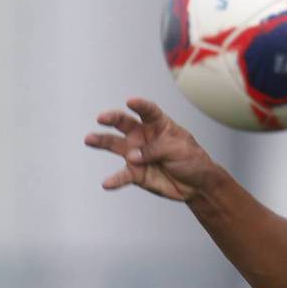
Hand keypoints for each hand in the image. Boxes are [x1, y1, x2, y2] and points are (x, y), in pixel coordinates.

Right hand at [83, 97, 217, 201]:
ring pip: (115, 145)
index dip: (140, 105)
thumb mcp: (179, 149)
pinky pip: (123, 175)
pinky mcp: (136, 173)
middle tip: (101, 118)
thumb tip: (132, 155)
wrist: (197, 185)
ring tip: (89, 139)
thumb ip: (155, 149)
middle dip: (112, 118)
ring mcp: (137, 154)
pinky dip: (115, 180)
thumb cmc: (191, 160)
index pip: (148, 111)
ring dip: (101, 141)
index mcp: (159, 124)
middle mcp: (143, 136)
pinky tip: (107, 183)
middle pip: (124, 123)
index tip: (131, 102)